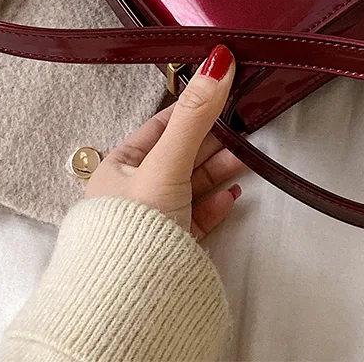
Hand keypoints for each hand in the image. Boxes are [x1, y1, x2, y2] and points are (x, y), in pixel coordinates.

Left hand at [84, 45, 243, 238]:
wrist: (132, 302)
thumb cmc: (132, 232)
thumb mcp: (167, 162)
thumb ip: (196, 114)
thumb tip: (217, 62)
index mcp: (119, 167)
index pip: (160, 126)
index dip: (191, 109)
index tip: (219, 93)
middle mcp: (132, 193)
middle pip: (180, 154)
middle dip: (213, 140)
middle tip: (242, 125)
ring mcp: (153, 221)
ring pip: (191, 184)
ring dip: (219, 169)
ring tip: (244, 158)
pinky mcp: (170, 247)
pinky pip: (197, 217)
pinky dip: (216, 203)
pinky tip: (232, 196)